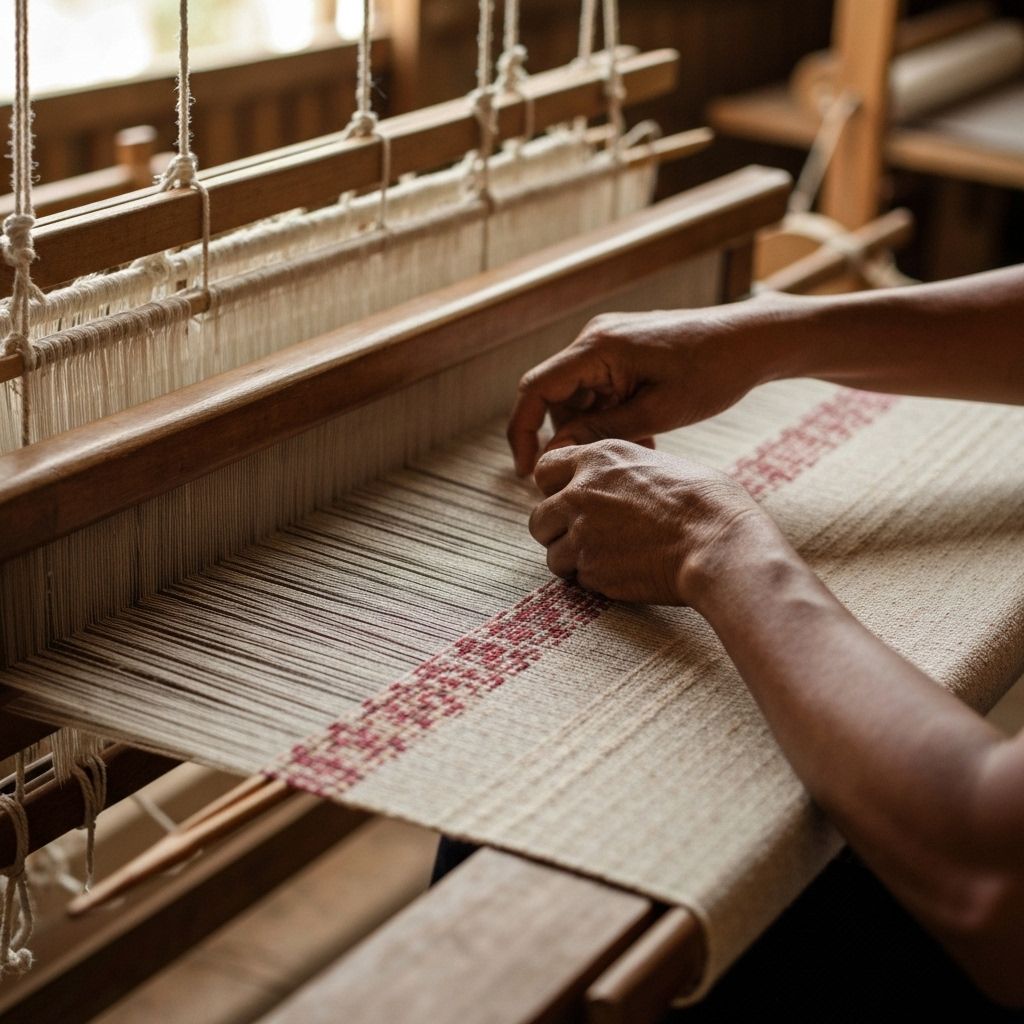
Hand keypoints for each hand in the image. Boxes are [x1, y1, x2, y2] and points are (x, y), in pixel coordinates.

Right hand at [507, 302, 776, 475]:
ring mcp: (609, 340)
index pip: (535, 389)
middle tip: (600, 467)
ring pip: (578, 395)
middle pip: (555, 396)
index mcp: (598, 348)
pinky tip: (643, 434)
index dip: (522, 432)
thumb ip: (602, 432)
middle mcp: (595, 338)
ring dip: (595, 428)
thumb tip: (555, 452)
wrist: (752, 339)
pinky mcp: (624, 348)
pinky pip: (600, 386)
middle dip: (570, 435)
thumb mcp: (657, 413)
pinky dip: (611, 414)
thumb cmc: (713, 373)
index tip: (527, 472)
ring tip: (637, 449)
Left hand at [528, 440, 770, 605]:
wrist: (721, 546)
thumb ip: (624, 473)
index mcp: (598, 459)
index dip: (555, 489)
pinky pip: (579, 580)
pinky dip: (596, 581)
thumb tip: (619, 484)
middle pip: (539, 518)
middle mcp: (580, 493)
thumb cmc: (708, 504)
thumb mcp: (663, 465)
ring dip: (574, 561)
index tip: (572, 501)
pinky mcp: (592, 571)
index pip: (545, 470)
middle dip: (557, 531)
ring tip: (612, 560)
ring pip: (554, 555)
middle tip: (587, 539)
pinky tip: (627, 574)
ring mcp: (582, 534)